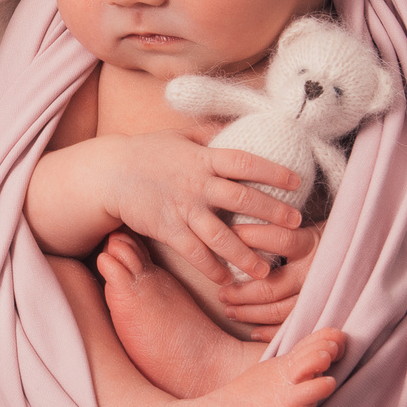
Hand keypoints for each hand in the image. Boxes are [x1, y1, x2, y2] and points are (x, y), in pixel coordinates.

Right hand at [104, 135, 304, 287]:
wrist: (109, 174)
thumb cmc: (146, 152)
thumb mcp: (179, 137)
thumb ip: (208, 136)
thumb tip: (236, 127)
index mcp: (204, 158)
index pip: (246, 162)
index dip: (273, 171)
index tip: (297, 182)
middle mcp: (198, 183)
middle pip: (243, 198)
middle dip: (273, 213)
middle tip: (296, 226)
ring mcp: (183, 208)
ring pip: (222, 235)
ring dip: (246, 254)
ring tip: (266, 270)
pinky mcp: (167, 229)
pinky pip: (194, 253)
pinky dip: (211, 268)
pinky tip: (225, 279)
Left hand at [211, 222, 318, 336]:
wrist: (365, 257)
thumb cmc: (327, 238)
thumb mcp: (308, 225)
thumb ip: (280, 225)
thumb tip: (235, 225)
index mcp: (311, 243)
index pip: (277, 239)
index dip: (249, 238)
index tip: (226, 237)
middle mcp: (316, 271)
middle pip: (271, 285)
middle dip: (240, 292)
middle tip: (222, 293)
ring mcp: (320, 294)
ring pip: (278, 310)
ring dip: (249, 313)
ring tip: (230, 310)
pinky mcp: (323, 311)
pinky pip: (292, 327)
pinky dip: (270, 332)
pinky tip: (252, 331)